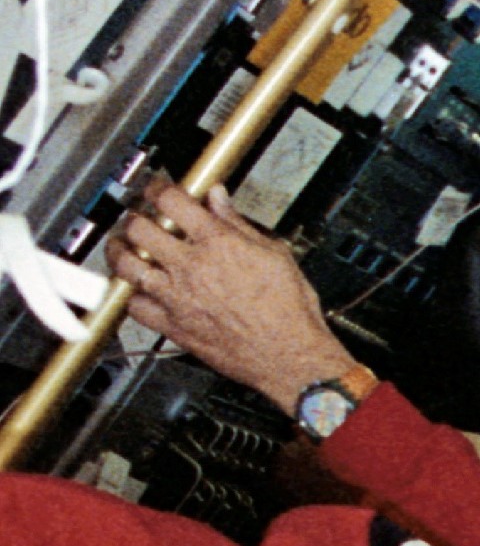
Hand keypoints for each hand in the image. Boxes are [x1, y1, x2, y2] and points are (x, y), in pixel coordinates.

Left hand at [105, 180, 358, 417]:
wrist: (293, 358)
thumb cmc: (291, 313)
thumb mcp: (276, 256)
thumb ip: (239, 225)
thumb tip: (219, 200)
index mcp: (217, 243)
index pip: (169, 200)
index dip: (157, 187)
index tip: (157, 189)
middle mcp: (191, 267)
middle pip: (137, 227)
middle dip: (134, 217)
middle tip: (138, 218)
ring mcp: (178, 297)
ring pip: (126, 264)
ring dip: (120, 252)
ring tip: (124, 248)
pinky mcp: (175, 327)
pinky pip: (135, 306)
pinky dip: (133, 296)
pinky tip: (140, 290)